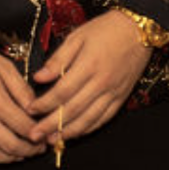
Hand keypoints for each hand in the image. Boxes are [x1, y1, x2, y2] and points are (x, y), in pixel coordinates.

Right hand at [0, 31, 45, 162]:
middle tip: (38, 149)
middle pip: (11, 145)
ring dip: (9, 158)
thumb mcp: (5, 67)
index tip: (47, 136)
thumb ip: (22, 90)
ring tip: (20, 154)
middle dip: (29, 150)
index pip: (24, 127)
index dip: (39, 135)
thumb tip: (36, 108)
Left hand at [26, 9, 151, 144]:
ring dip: (68, 132)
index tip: (30, 110)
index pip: (62, 91)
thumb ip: (58, 59)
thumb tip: (39, 77)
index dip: (44, 103)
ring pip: (88, 119)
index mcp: (88, 65)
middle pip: (73, 109)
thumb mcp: (77, 36)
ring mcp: (113, 92)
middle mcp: (102, 82)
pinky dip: (88, 128)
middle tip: (34, 135)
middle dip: (51, 125)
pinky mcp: (121, 97)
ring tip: (51, 140)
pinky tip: (75, 133)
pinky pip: (104, 118)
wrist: (138, 29)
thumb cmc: (105, 29)